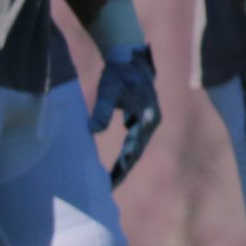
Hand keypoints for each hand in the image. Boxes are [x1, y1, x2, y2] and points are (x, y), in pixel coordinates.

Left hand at [94, 47, 164, 186]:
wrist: (130, 57)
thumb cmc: (119, 73)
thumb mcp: (109, 90)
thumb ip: (102, 109)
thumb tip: (94, 130)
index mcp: (147, 118)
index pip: (134, 150)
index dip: (122, 167)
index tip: (111, 184)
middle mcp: (151, 122)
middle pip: (137, 152)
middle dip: (124, 169)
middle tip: (109, 188)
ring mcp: (148, 120)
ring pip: (137, 146)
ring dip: (126, 161)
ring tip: (113, 178)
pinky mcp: (141, 116)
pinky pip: (135, 139)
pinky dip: (126, 150)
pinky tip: (119, 160)